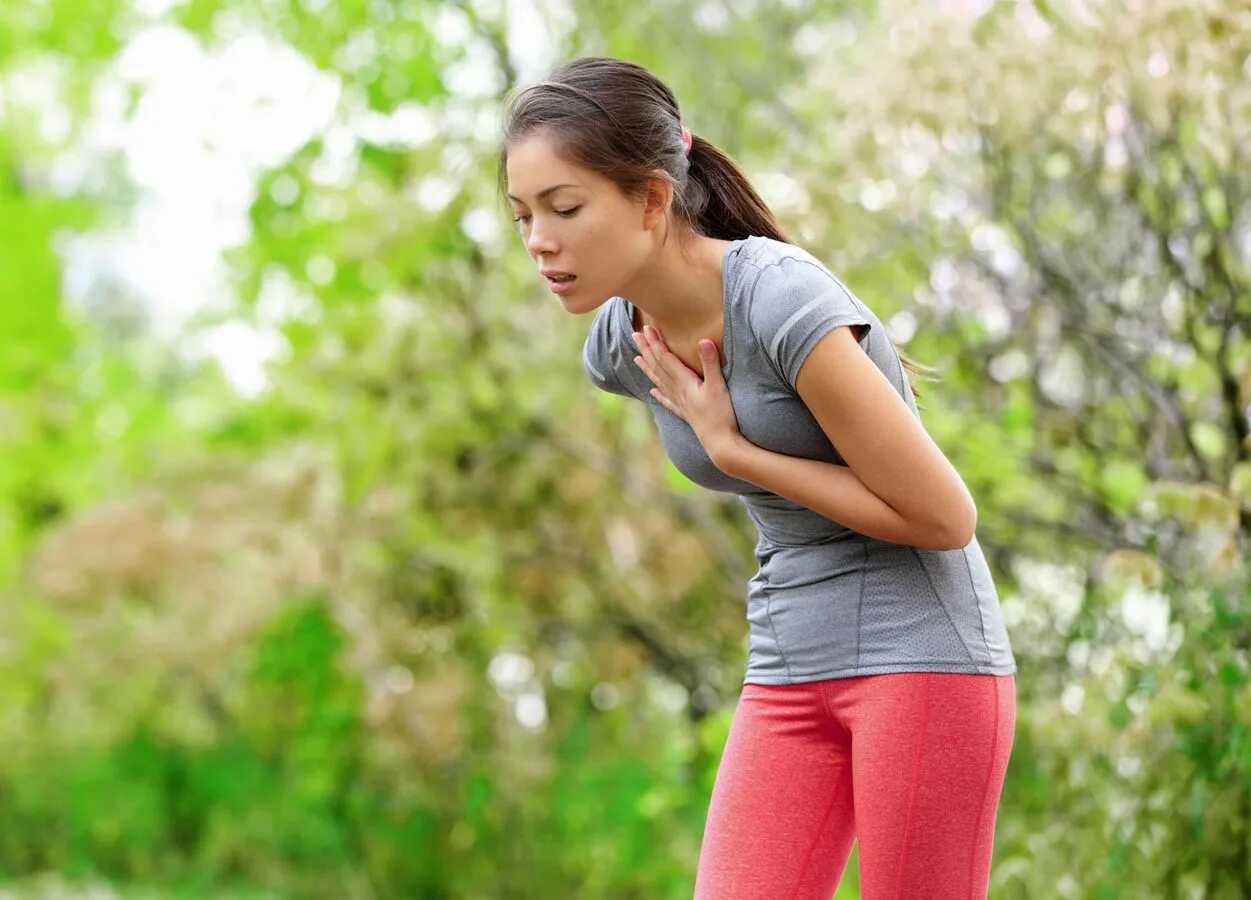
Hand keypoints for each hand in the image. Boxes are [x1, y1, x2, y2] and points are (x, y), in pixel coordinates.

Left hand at [632, 324, 742, 464]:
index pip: (665, 358)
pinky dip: (659, 395)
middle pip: (658, 367)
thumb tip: (704, 339)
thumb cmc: (721, 414)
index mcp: (684, 382)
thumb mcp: (718, 385)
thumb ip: (710, 362)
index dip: (656, 343)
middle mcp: (678, 391)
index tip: (647, 328)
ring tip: (637, 358)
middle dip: (647, 350)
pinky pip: (668, 402)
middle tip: (636, 335)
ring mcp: (680, 403)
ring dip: (648, 369)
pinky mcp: (686, 414)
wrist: (721, 443)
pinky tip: (652, 393)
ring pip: (659, 382)